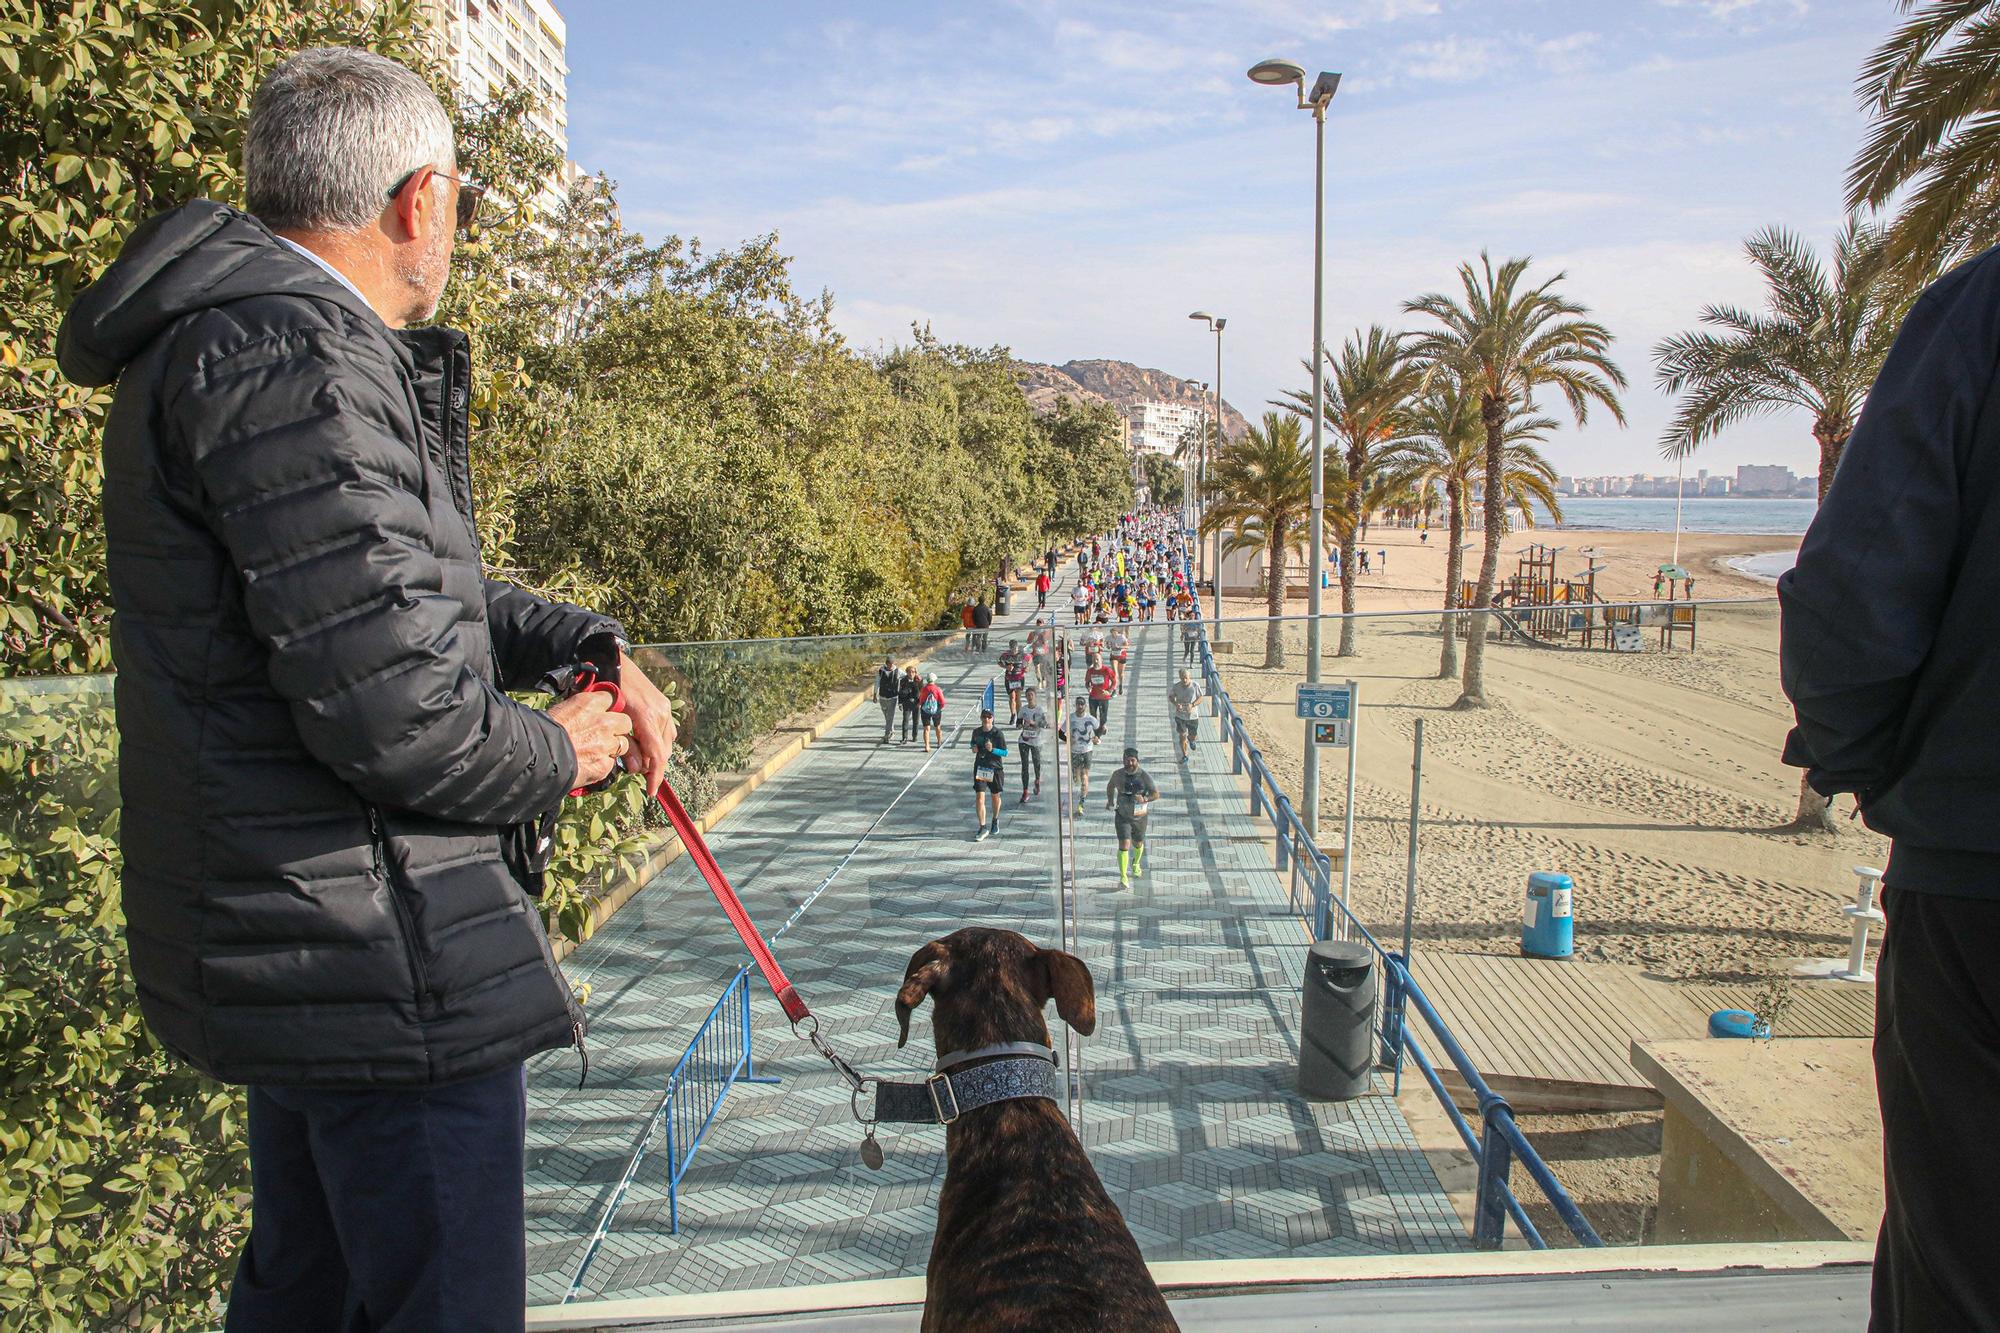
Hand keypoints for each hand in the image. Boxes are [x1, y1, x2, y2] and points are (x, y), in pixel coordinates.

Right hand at [549, 690, 632, 788]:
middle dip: (618, 728)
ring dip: (614, 748)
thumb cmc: (541, 732)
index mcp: (589, 703)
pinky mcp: (605, 765)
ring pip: (623, 744)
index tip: (603, 712)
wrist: (535, 758)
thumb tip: (583, 711)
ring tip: (596, 752)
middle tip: (606, 734)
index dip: (607, 708)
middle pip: (625, 722)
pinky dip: (603, 765)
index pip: (611, 698)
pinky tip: (590, 765)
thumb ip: (579, 709)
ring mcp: (606, 744)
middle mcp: (603, 722)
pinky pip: (612, 764)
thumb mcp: (560, 710)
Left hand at [617, 650, 676, 798]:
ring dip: (655, 755)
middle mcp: (661, 713)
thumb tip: (632, 766)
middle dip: (652, 766)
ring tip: (638, 758)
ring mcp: (665, 708)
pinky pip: (667, 731)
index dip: (655, 777)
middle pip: (663, 752)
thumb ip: (624, 743)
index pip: (656, 755)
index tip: (651, 792)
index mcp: (647, 717)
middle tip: (635, 772)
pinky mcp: (664, 705)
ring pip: (667, 743)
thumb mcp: (610, 719)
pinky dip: (658, 742)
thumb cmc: (605, 689)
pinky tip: (645, 742)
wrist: (612, 662)